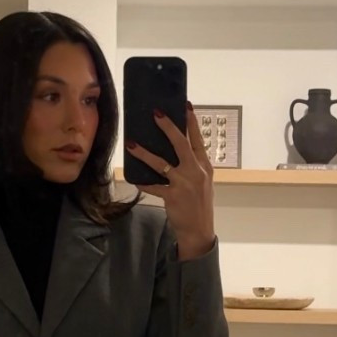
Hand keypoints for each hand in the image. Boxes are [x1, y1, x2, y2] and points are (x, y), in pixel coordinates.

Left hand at [127, 101, 215, 255]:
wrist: (199, 230)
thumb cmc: (199, 204)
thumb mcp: (203, 182)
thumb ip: (194, 165)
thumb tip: (179, 148)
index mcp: (205, 166)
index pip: (198, 139)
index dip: (191, 122)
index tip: (185, 105)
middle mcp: (196, 172)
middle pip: (181, 144)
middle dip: (168, 127)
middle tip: (156, 113)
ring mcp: (184, 184)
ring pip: (161, 163)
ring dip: (144, 153)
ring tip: (131, 144)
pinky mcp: (172, 196)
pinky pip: (153, 187)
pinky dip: (143, 182)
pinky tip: (134, 178)